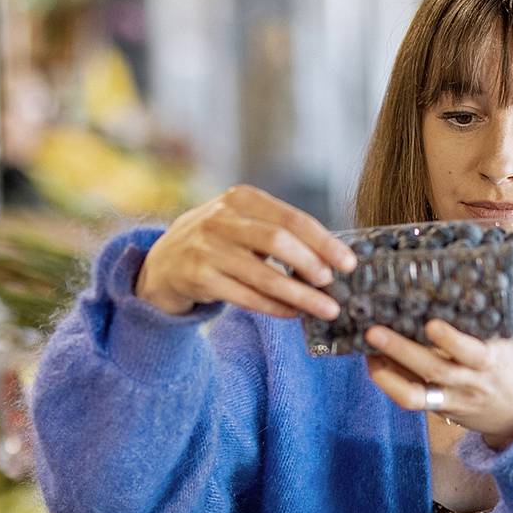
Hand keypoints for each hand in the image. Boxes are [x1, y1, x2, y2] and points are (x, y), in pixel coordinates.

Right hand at [135, 184, 356, 319]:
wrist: (163, 264)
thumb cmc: (218, 245)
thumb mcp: (243, 226)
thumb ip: (279, 235)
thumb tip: (331, 258)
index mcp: (241, 199)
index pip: (291, 218)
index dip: (323, 241)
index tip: (349, 263)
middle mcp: (221, 218)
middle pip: (278, 242)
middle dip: (311, 265)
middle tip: (333, 285)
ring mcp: (206, 248)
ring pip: (263, 275)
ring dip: (299, 295)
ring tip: (325, 309)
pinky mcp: (198, 278)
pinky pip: (246, 296)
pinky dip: (274, 307)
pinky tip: (293, 314)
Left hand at [364, 320, 512, 448]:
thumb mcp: (509, 344)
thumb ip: (484, 325)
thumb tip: (455, 286)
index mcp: (493, 360)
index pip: (473, 352)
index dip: (451, 341)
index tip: (431, 324)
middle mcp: (471, 381)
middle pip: (434, 369)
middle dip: (402, 350)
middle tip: (374, 330)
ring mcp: (454, 399)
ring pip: (415, 393)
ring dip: (387, 370)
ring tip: (367, 348)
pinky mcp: (442, 412)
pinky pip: (413, 400)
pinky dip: (391, 382)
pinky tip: (374, 363)